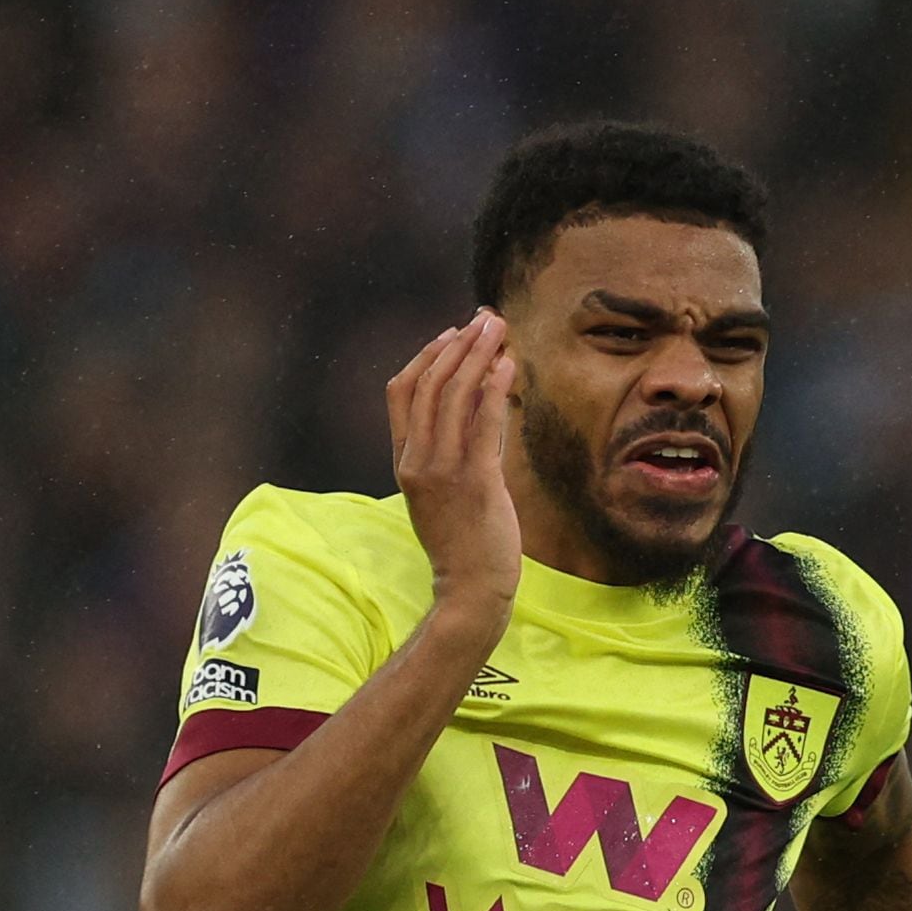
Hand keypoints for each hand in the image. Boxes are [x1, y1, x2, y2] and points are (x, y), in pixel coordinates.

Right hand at [387, 311, 523, 629]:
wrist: (471, 590)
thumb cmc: (465, 546)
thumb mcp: (447, 494)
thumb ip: (455, 453)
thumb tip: (480, 412)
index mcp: (405, 461)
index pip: (402, 393)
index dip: (426, 357)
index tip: (451, 335)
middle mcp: (418, 461)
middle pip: (430, 385)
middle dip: (458, 346)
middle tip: (484, 320)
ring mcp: (443, 472)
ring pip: (454, 398)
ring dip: (478, 357)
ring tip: (498, 330)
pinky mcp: (475, 483)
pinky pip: (482, 425)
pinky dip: (495, 390)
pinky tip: (508, 366)